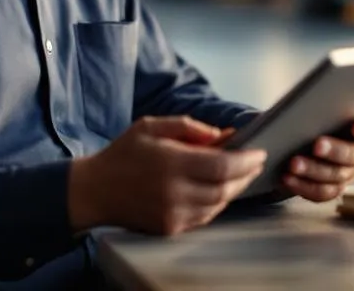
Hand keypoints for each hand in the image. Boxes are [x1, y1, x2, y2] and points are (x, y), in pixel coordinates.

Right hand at [68, 116, 266, 235]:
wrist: (94, 190)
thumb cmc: (124, 153)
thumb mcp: (151, 126)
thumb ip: (188, 127)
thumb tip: (223, 135)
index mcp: (170, 163)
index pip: (222, 166)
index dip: (246, 161)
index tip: (260, 153)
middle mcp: (173, 192)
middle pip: (225, 188)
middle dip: (245, 175)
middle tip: (255, 163)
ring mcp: (172, 214)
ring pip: (218, 205)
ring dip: (234, 189)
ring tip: (240, 175)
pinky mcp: (169, 228)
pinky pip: (204, 217)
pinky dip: (217, 203)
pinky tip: (219, 190)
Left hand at [280, 111, 353, 202]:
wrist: (297, 134)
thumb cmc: (314, 110)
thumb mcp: (319, 102)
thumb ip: (323, 102)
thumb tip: (310, 102)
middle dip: (336, 150)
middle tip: (317, 145)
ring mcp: (349, 171)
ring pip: (338, 176)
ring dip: (315, 170)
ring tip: (294, 164)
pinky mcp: (332, 187)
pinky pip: (323, 192)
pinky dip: (304, 186)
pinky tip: (288, 178)